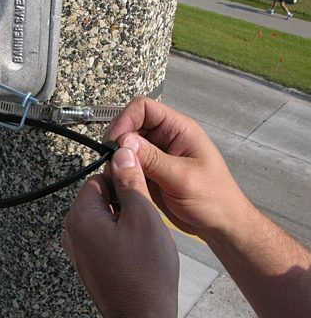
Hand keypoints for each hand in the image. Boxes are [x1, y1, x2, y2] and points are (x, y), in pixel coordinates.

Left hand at [63, 147, 178, 317]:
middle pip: (99, 197)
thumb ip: (131, 182)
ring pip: (104, 218)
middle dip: (124, 201)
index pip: (97, 178)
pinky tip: (138, 251)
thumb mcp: (143, 217)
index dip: (122, 179)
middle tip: (146, 217)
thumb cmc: (145, 276)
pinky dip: (121, 238)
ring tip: (144, 238)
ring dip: (125, 220)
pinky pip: (104, 237)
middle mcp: (73, 233)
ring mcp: (80, 250)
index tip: (140, 187)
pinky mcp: (90, 263)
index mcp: (80, 217)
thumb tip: (123, 155)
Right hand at [104, 97, 252, 238]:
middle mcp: (166, 139)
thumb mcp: (183, 178)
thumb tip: (125, 142)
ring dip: (118, 160)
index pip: (143, 108)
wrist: (219, 226)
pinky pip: (128, 165)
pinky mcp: (150, 172)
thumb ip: (153, 159)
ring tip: (118, 177)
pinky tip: (123, 185)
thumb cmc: (215, 200)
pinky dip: (121, 173)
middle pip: (130, 126)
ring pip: (126, 147)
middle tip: (113, 162)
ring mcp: (156, 156)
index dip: (125, 120)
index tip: (115, 142)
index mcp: (179, 130)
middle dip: (118, 142)